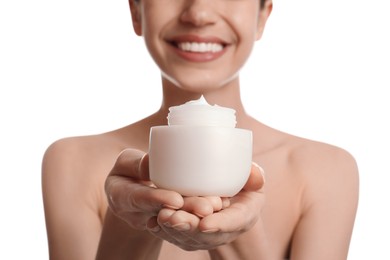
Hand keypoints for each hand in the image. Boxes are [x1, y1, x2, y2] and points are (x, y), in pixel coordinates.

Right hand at [104, 149, 224, 230]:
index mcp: (122, 196)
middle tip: (207, 208)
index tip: (176, 199)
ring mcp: (154, 220)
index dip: (157, 200)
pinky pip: (185, 219)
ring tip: (217, 205)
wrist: (131, 190)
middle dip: (186, 211)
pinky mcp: (169, 221)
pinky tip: (220, 206)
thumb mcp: (125, 162)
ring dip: (198, 214)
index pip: (139, 199)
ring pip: (178, 220)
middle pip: (164, 214)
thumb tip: (151, 161)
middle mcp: (137, 214)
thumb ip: (136, 162)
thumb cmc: (128, 170)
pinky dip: (201, 213)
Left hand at [147, 163, 264, 250]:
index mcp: (243, 215)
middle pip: (206, 234)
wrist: (232, 198)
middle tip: (173, 218)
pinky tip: (152, 223)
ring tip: (161, 217)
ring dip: (173, 229)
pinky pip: (175, 236)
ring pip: (188, 237)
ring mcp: (206, 235)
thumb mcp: (253, 180)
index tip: (204, 223)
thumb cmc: (244, 185)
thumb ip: (254, 177)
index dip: (220, 225)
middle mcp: (224, 230)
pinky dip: (163, 230)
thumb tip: (255, 173)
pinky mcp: (190, 234)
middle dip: (188, 227)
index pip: (233, 223)